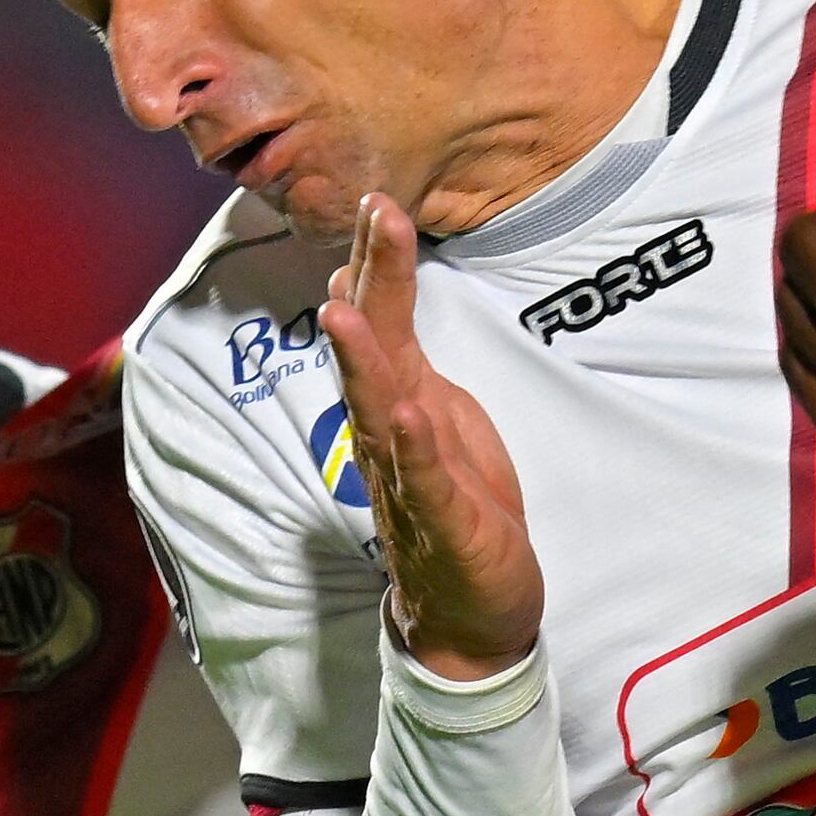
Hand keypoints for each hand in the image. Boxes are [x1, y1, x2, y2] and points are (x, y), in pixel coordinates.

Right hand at [319, 196, 546, 678]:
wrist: (469, 615)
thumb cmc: (455, 508)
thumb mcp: (435, 416)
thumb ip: (400, 357)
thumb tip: (364, 288)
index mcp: (403, 400)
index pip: (386, 320)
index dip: (380, 261)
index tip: (375, 199)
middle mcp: (392, 432)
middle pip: (375, 346)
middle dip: (373, 281)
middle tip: (372, 213)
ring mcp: (410, 478)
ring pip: (380, 409)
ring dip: (362, 360)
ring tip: (346, 310)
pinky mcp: (442, 522)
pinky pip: (423, 480)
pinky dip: (414, 446)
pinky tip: (409, 411)